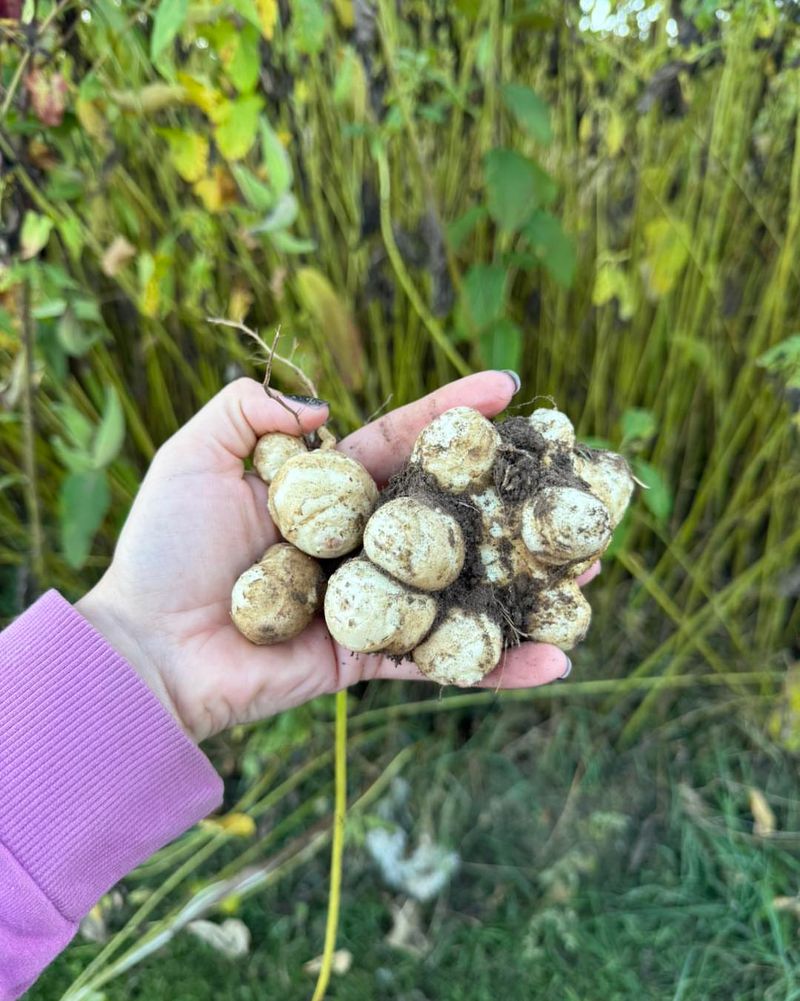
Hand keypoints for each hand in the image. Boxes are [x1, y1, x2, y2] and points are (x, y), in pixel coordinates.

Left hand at [77, 374, 595, 741]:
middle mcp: (360, 543)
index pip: (405, 443)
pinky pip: (443, 660)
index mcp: (329, 492)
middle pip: (452, 514)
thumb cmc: (166, 550)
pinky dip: (498, 665)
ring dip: (529, 580)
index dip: (454, 415)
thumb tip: (319, 409)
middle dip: (512, 499)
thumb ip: (246, 408)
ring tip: (591, 568)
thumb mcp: (193, 455)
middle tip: (576, 485)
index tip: (509, 388)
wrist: (149, 648)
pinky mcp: (370, 658)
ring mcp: (371, 601)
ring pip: (463, 586)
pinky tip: (561, 659)